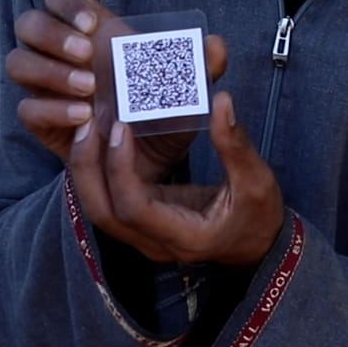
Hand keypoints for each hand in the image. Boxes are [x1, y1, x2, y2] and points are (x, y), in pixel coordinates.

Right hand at [5, 0, 225, 182]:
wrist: (152, 162)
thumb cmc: (165, 113)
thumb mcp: (188, 91)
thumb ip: (202, 67)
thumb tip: (216, 44)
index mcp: (91, 31)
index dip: (67, 3)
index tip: (92, 24)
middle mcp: (61, 54)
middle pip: (28, 23)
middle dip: (51, 34)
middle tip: (86, 53)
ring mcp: (46, 86)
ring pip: (18, 61)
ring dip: (49, 70)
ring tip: (89, 88)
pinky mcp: (42, 121)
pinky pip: (27, 108)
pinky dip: (51, 109)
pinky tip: (84, 117)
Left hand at [68, 91, 284, 268]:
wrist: (258, 246)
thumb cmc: (259, 216)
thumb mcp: (257, 180)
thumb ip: (236, 144)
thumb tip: (222, 100)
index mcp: (184, 235)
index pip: (134, 209)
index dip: (120, 169)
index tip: (122, 128)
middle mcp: (156, 243)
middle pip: (102, 212)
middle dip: (88, 167)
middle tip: (90, 123)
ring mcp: (144, 236)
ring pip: (98, 208)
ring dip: (88, 169)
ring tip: (90, 127)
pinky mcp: (142, 223)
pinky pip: (108, 200)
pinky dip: (99, 171)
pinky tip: (101, 140)